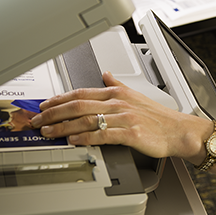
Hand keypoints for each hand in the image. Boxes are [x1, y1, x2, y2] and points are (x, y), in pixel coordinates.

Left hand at [31, 72, 203, 159]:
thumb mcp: (136, 94)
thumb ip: (117, 84)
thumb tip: (105, 74)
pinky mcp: (130, 133)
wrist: (178, 131)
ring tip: (48, 132)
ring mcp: (124, 117)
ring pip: (86, 119)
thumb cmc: (159, 117)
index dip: (58, 99)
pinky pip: (102, 134)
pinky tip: (73, 140)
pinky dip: (85, 137)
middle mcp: (118, 103)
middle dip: (53, 112)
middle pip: (78, 104)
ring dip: (63, 126)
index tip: (43, 105)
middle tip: (37, 120)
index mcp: (117, 93)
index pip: (81, 92)